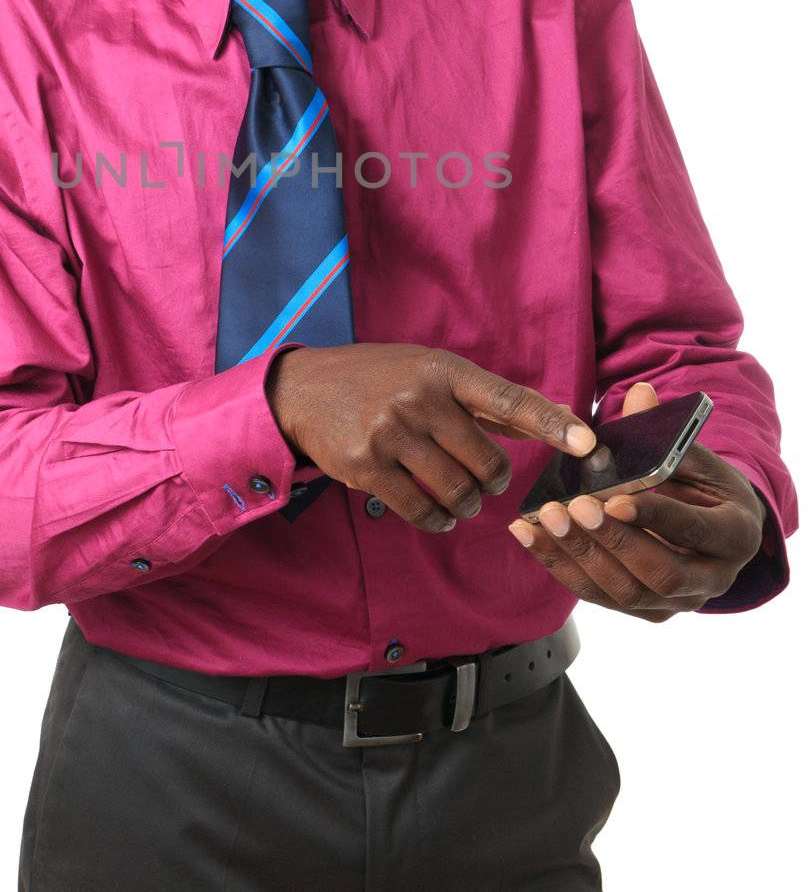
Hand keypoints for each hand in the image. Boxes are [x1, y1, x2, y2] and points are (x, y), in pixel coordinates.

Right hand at [265, 342, 595, 533]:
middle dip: (494, 482)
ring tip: (463, 500)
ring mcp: (391, 433)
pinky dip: (438, 520)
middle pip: (488, 462)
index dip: (551, 423)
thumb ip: (489, 401)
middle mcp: (420, 399)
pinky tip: (438, 515)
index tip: (587, 443)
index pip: (510, 399)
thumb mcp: (431, 372)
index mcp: (444, 371)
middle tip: (487, 482)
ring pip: (457, 490)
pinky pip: (421, 509)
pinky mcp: (367, 466)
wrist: (304, 389)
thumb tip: (557, 419)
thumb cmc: (379, 379)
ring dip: (468, 506)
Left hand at [507, 381, 766, 618]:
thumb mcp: (693, 455)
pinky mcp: (644, 611)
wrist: (711, 526)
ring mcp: (677, 603)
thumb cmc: (701, 483)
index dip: (654, 515)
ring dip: (579, 553)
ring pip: (625, 591)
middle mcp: (713, 579)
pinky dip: (560, 564)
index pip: (695, 530)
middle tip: (572, 505)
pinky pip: (598, 595)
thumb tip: (639, 393)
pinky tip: (529, 534)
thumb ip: (663, 433)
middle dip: (611, 540)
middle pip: (660, 572)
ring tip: (544, 517)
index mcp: (736, 534)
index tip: (612, 498)